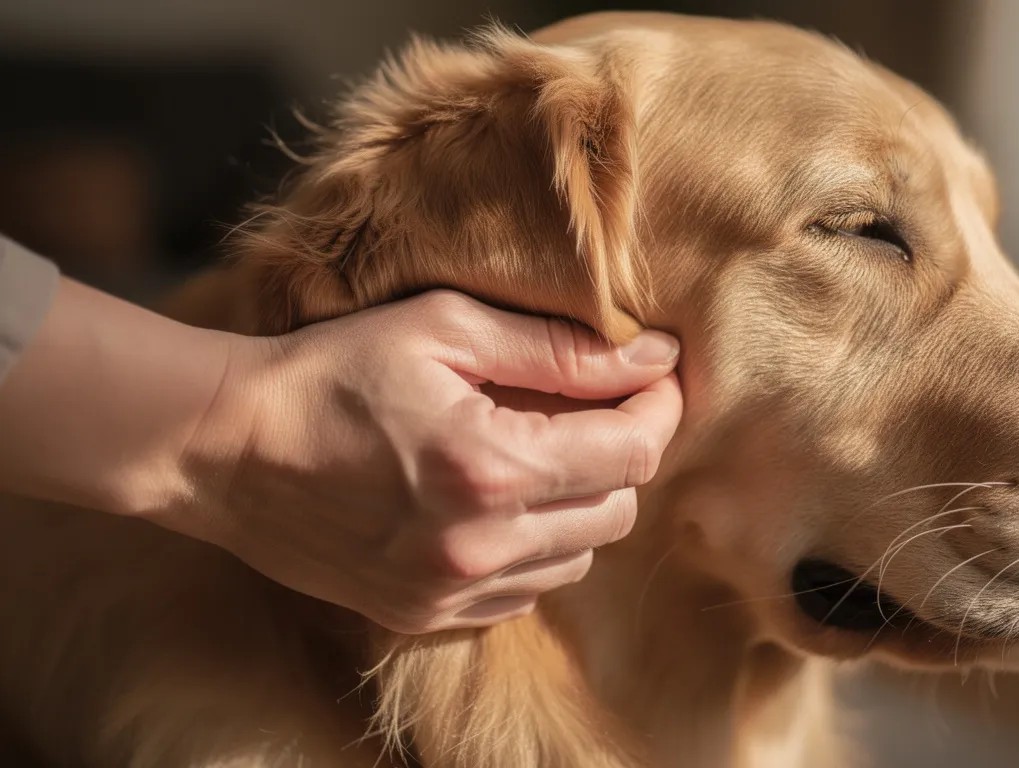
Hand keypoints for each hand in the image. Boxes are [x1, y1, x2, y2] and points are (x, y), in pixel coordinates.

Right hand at [174, 291, 681, 633]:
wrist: (224, 448)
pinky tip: (500, 502)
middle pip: (618, 510)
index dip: (657, 409)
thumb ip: (558, 350)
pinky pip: (525, 592)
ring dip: (582, 503)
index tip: (650, 375)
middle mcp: (480, 546)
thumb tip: (654, 356)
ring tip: (542, 451)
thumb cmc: (331, 372)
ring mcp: (451, 592)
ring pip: (578, 558)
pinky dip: (535, 547)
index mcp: (491, 467)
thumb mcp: (444, 331)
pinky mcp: (423, 615)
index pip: (633, 453)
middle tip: (598, 406)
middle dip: (623, 453)